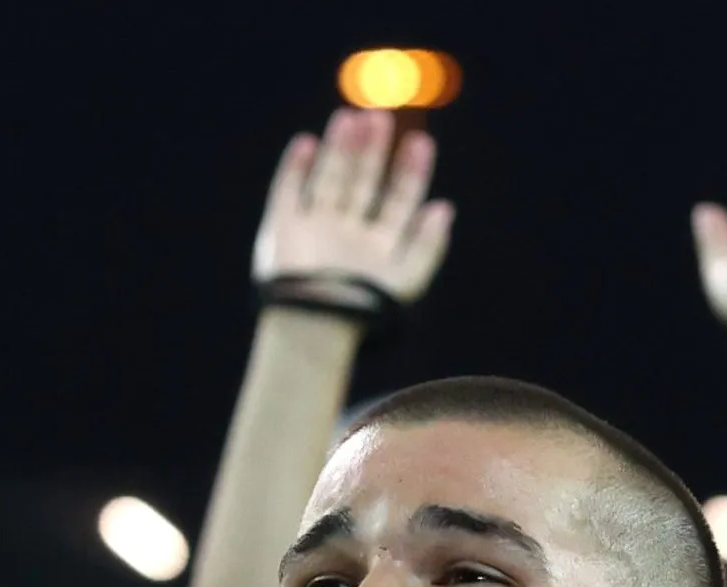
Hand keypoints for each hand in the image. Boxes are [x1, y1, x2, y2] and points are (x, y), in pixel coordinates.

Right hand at [251, 108, 453, 303]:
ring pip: (328, 179)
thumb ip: (428, 246)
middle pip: (363, 181)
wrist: (313, 328)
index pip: (399, 199)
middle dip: (373, 150)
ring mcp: (314, 230)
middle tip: (380, 117)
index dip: (410, 171)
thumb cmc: (364, 309)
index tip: (420, 142)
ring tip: (350, 118)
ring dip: (339, 149)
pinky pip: (287, 192)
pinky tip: (307, 143)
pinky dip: (295, 168)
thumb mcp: (407, 280)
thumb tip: (444, 207)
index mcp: (378, 244)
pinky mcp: (282, 230)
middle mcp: (347, 233)